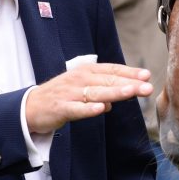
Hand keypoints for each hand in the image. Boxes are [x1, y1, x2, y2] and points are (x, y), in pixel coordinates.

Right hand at [25, 63, 152, 133]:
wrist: (30, 106)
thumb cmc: (61, 96)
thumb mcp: (81, 88)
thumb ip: (100, 91)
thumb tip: (114, 101)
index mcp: (86, 71)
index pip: (111, 70)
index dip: (129, 72)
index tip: (147, 75)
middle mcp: (79, 79)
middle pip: (108, 81)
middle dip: (129, 84)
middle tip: (148, 87)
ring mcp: (70, 93)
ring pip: (96, 93)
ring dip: (115, 92)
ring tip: (132, 92)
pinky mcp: (60, 108)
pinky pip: (77, 109)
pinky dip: (89, 109)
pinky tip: (102, 109)